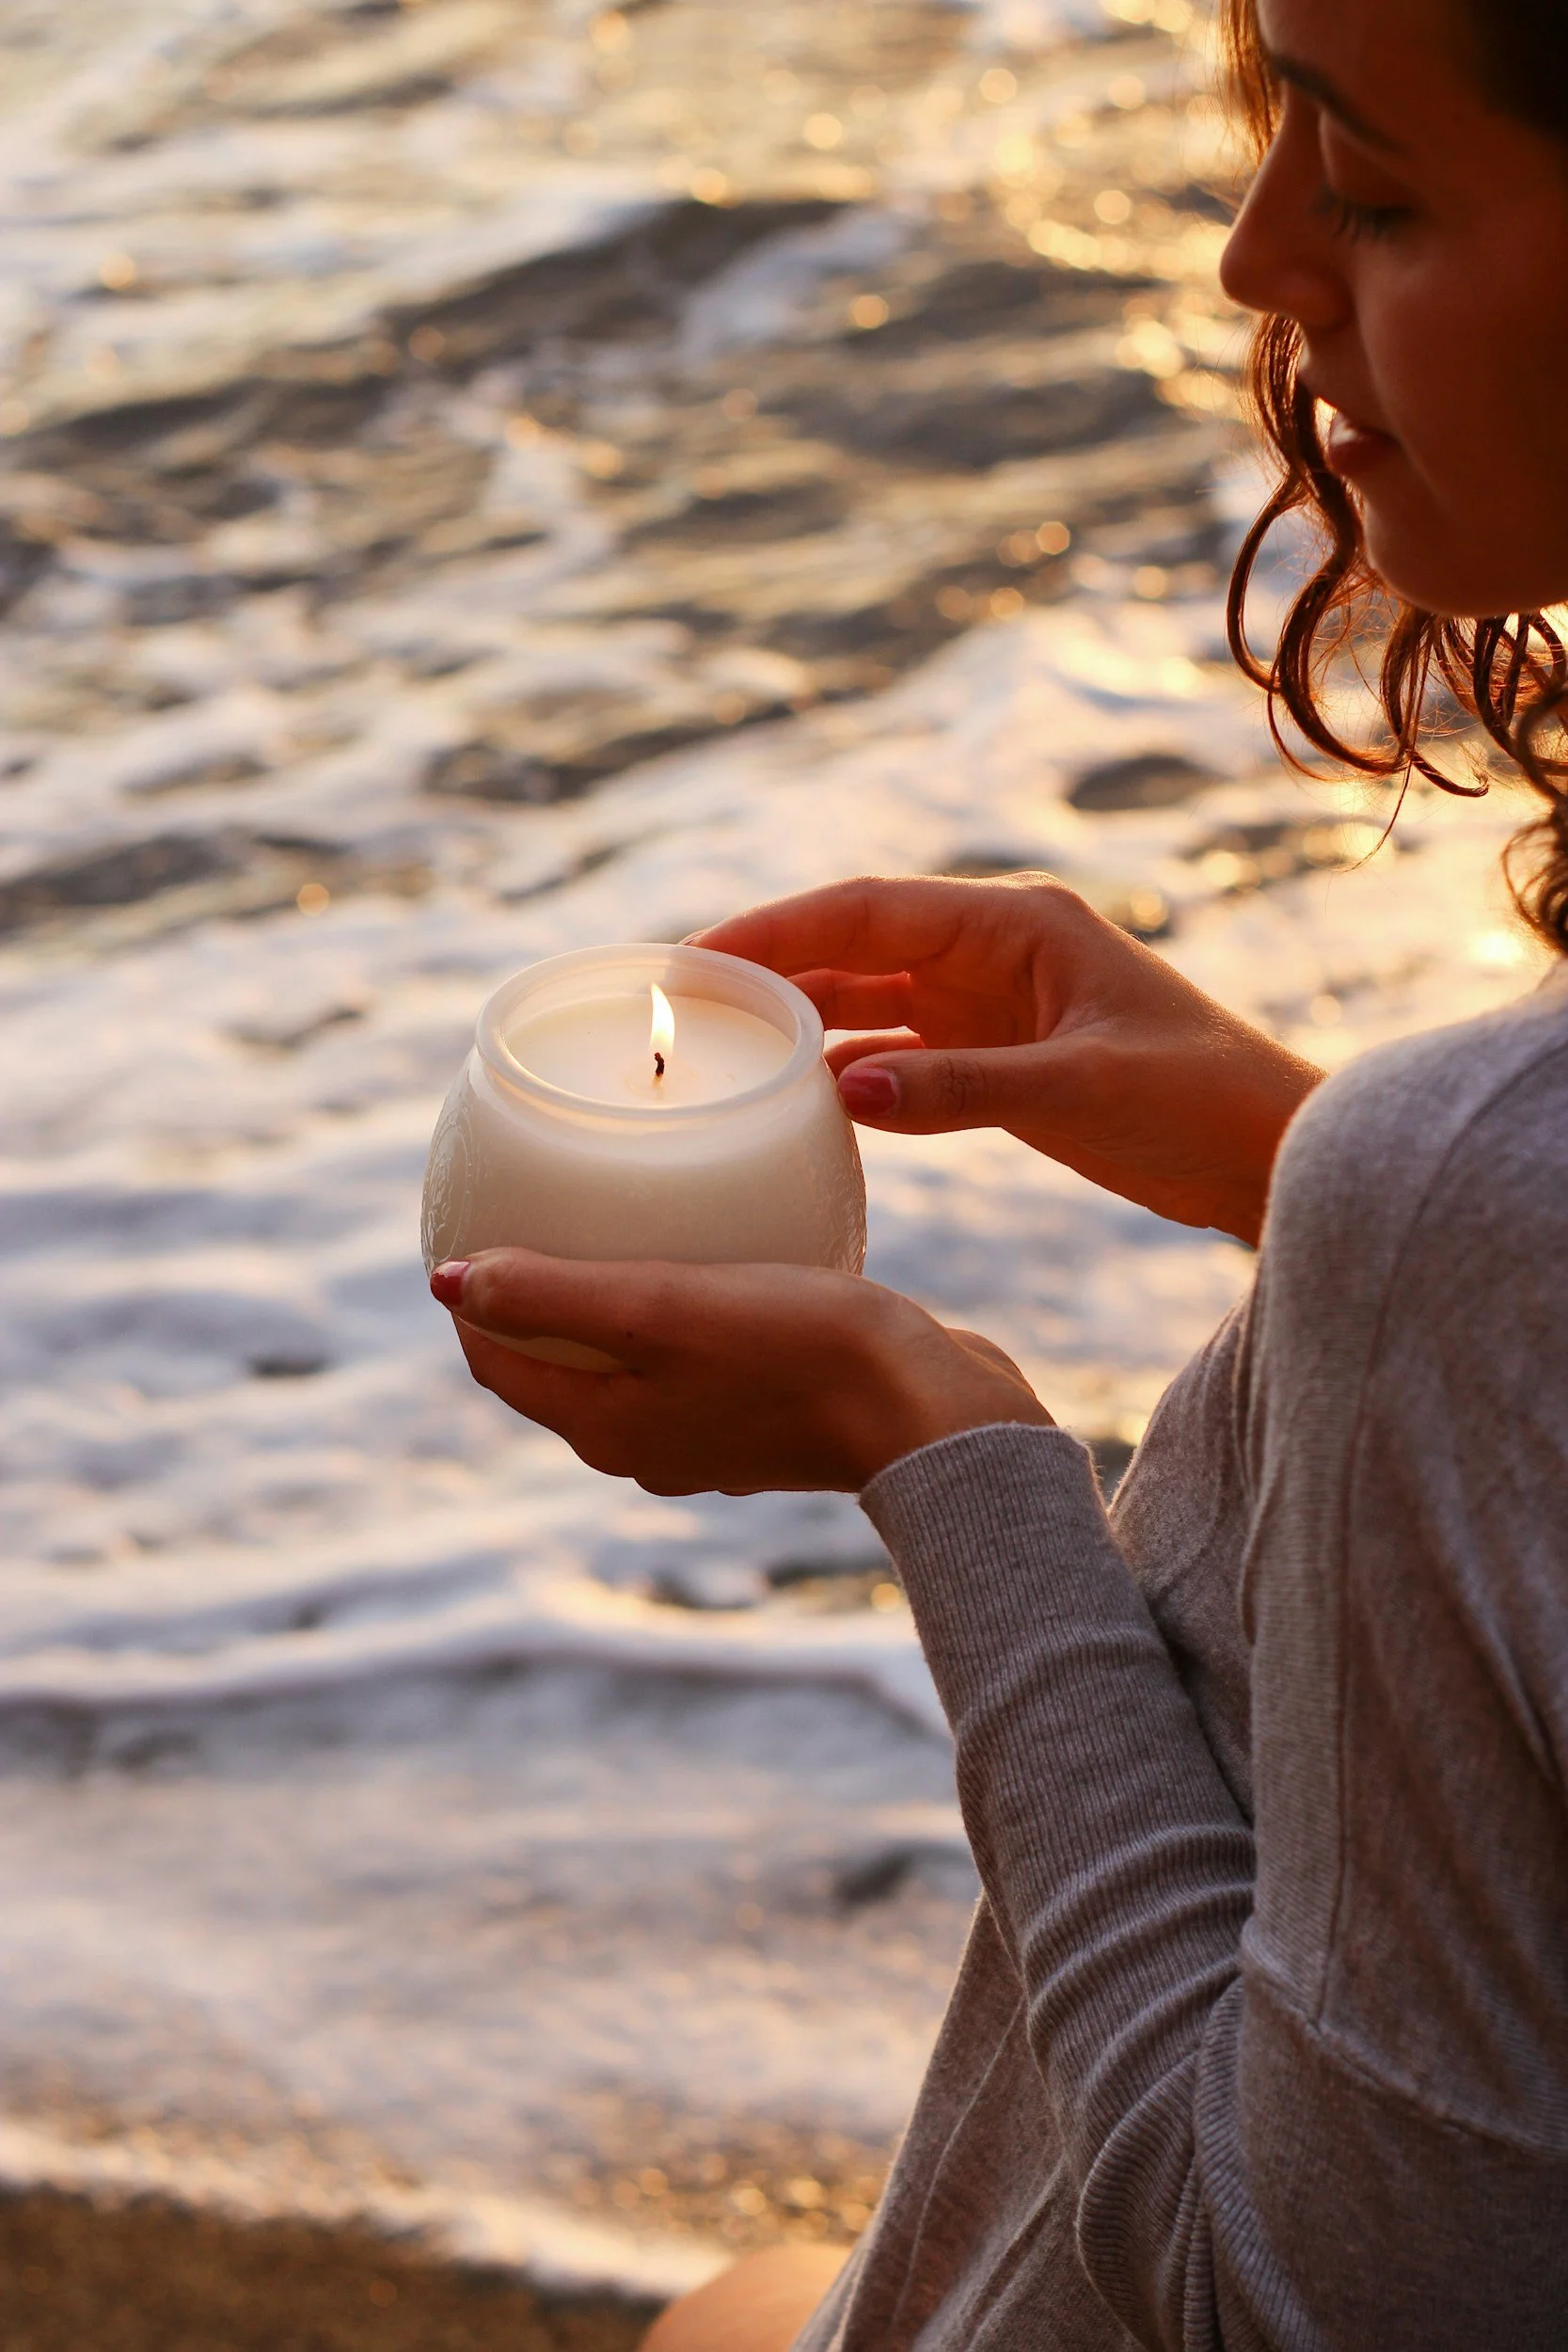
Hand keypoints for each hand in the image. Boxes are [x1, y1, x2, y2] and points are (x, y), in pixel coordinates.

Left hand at [433, 1250, 1050, 1494]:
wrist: (932, 1412)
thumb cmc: (798, 1353)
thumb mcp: (659, 1308)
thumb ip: (551, 1294)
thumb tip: (447, 1281)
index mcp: (606, 1428)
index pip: (501, 1363)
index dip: (472, 1298)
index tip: (468, 1222)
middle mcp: (649, 1444)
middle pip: (561, 1362)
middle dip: (539, 1294)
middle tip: (540, 1206)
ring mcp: (712, 1434)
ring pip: (632, 1359)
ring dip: (614, 1300)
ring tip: (624, 1218)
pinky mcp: (771, 1413)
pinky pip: (701, 1353)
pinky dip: (686, 1309)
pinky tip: (719, 1252)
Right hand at [695, 875, 1322, 1246]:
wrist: (1273, 1156)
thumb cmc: (1202, 1103)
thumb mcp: (1082, 1091)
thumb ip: (965, 1090)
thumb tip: (847, 1092)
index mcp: (1017, 925)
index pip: (868, 912)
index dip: (778, 930)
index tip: (698, 959)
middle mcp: (997, 952)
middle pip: (857, 948)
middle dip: (773, 969)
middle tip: (683, 1005)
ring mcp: (996, 1007)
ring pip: (873, 1002)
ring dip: (805, 1021)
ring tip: (721, 1050)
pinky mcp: (1003, 1062)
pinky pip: (904, 1057)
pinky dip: (852, 1074)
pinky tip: (801, 1101)